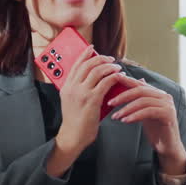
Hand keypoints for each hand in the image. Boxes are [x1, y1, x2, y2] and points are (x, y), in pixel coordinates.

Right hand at [50, 47, 124, 168]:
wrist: (73, 136)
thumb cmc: (75, 121)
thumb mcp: (71, 101)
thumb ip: (79, 89)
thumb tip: (93, 78)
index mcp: (66, 86)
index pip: (75, 64)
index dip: (85, 54)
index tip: (92, 48)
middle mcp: (72, 87)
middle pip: (88, 64)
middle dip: (101, 58)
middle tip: (110, 59)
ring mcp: (82, 92)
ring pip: (97, 70)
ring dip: (110, 66)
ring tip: (117, 67)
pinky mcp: (92, 99)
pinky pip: (106, 82)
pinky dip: (114, 77)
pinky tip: (119, 77)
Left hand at [107, 77, 185, 175]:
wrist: (167, 146)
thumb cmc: (155, 130)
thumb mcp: (144, 112)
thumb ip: (139, 100)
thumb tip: (132, 85)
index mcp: (158, 94)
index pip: (140, 84)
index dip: (127, 81)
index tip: (113, 79)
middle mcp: (165, 96)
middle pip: (140, 90)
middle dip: (123, 96)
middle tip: (110, 103)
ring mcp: (168, 105)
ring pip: (143, 101)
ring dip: (127, 109)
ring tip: (116, 116)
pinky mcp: (168, 114)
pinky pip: (148, 111)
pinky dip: (135, 116)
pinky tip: (125, 121)